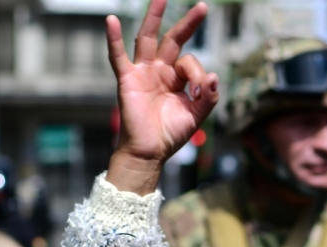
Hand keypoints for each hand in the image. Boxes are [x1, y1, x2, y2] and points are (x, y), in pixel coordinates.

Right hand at [105, 0, 218, 194]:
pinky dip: (113, 39)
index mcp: (176, 78)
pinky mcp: (127, 80)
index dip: (199, 74)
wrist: (149, 153)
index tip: (200, 93)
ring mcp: (142, 72)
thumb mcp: (197, 115)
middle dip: (188, 23)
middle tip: (203, 6)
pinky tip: (111, 20)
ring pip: (147, 38)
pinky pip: (118, 56)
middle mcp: (160, 70)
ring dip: (154, 17)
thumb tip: (215, 75)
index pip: (191, 62)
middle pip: (173, 39)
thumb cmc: (170, 135)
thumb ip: (209, 97)